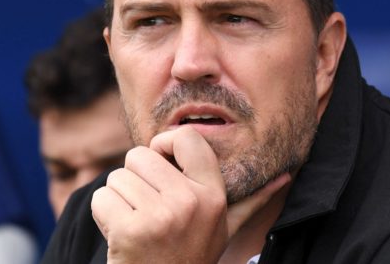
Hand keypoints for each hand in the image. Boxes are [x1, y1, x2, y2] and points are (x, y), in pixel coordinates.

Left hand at [90, 125, 288, 263]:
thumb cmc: (189, 256)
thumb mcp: (225, 229)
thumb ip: (252, 201)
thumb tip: (286, 175)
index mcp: (214, 195)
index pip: (186, 138)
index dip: (164, 144)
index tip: (161, 164)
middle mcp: (191, 203)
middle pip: (139, 155)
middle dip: (135, 179)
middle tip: (148, 209)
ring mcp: (160, 217)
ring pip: (117, 177)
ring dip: (119, 200)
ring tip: (137, 224)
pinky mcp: (129, 230)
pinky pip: (103, 197)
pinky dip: (104, 214)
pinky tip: (121, 235)